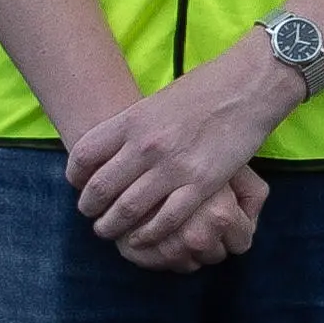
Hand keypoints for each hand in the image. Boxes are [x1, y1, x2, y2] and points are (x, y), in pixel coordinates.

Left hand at [69, 42, 299, 263]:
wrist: (248, 86)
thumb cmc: (205, 88)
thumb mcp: (157, 102)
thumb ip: (133, 128)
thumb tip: (113, 153)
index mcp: (132, 120)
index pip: (83, 156)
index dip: (74, 177)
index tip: (79, 186)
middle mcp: (146, 146)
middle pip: (100, 189)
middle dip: (90, 209)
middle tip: (92, 216)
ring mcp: (173, 168)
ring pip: (127, 210)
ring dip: (112, 226)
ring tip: (109, 231)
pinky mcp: (201, 185)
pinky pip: (166, 220)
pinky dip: (149, 234)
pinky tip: (142, 237)